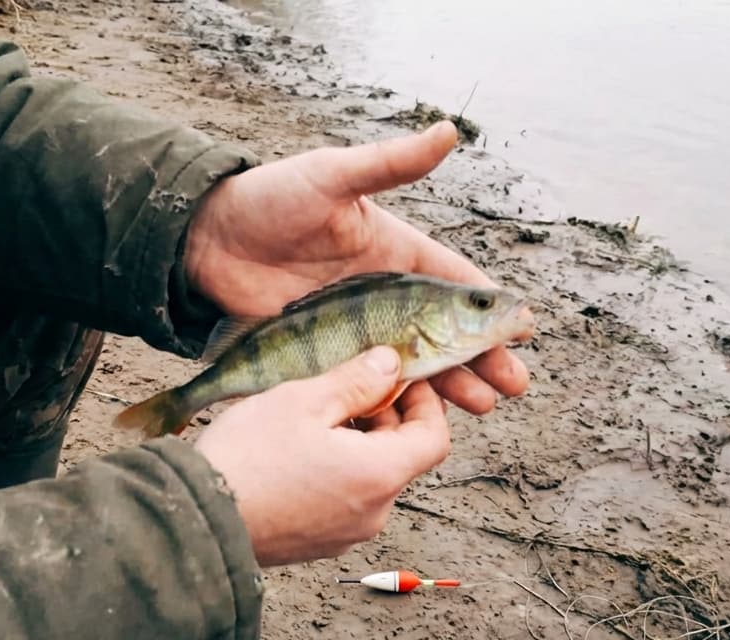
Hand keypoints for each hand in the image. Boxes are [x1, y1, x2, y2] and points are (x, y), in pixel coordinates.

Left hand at [184, 121, 530, 415]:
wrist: (204, 240)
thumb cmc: (270, 200)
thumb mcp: (332, 176)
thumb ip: (389, 163)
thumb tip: (447, 131)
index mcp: (394, 254)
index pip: (456, 284)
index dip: (491, 307)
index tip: (524, 329)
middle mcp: (381, 296)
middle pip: (445, 335)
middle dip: (484, 360)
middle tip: (514, 385)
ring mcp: (354, 332)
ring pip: (415, 366)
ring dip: (451, 387)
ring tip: (481, 408)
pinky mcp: (324, 357)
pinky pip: (368, 384)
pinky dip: (397, 401)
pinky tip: (420, 418)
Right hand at [195, 346, 449, 567]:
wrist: (197, 522)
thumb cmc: (248, 459)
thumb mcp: (302, 401)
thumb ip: (355, 380)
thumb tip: (390, 364)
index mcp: (379, 475)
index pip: (435, 437)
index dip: (425, 402)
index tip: (399, 378)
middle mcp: (373, 513)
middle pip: (401, 457)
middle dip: (383, 419)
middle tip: (346, 388)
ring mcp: (345, 535)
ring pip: (369, 478)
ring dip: (355, 445)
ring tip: (312, 419)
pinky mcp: (317, 545)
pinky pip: (341, 502)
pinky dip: (333, 473)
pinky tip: (294, 454)